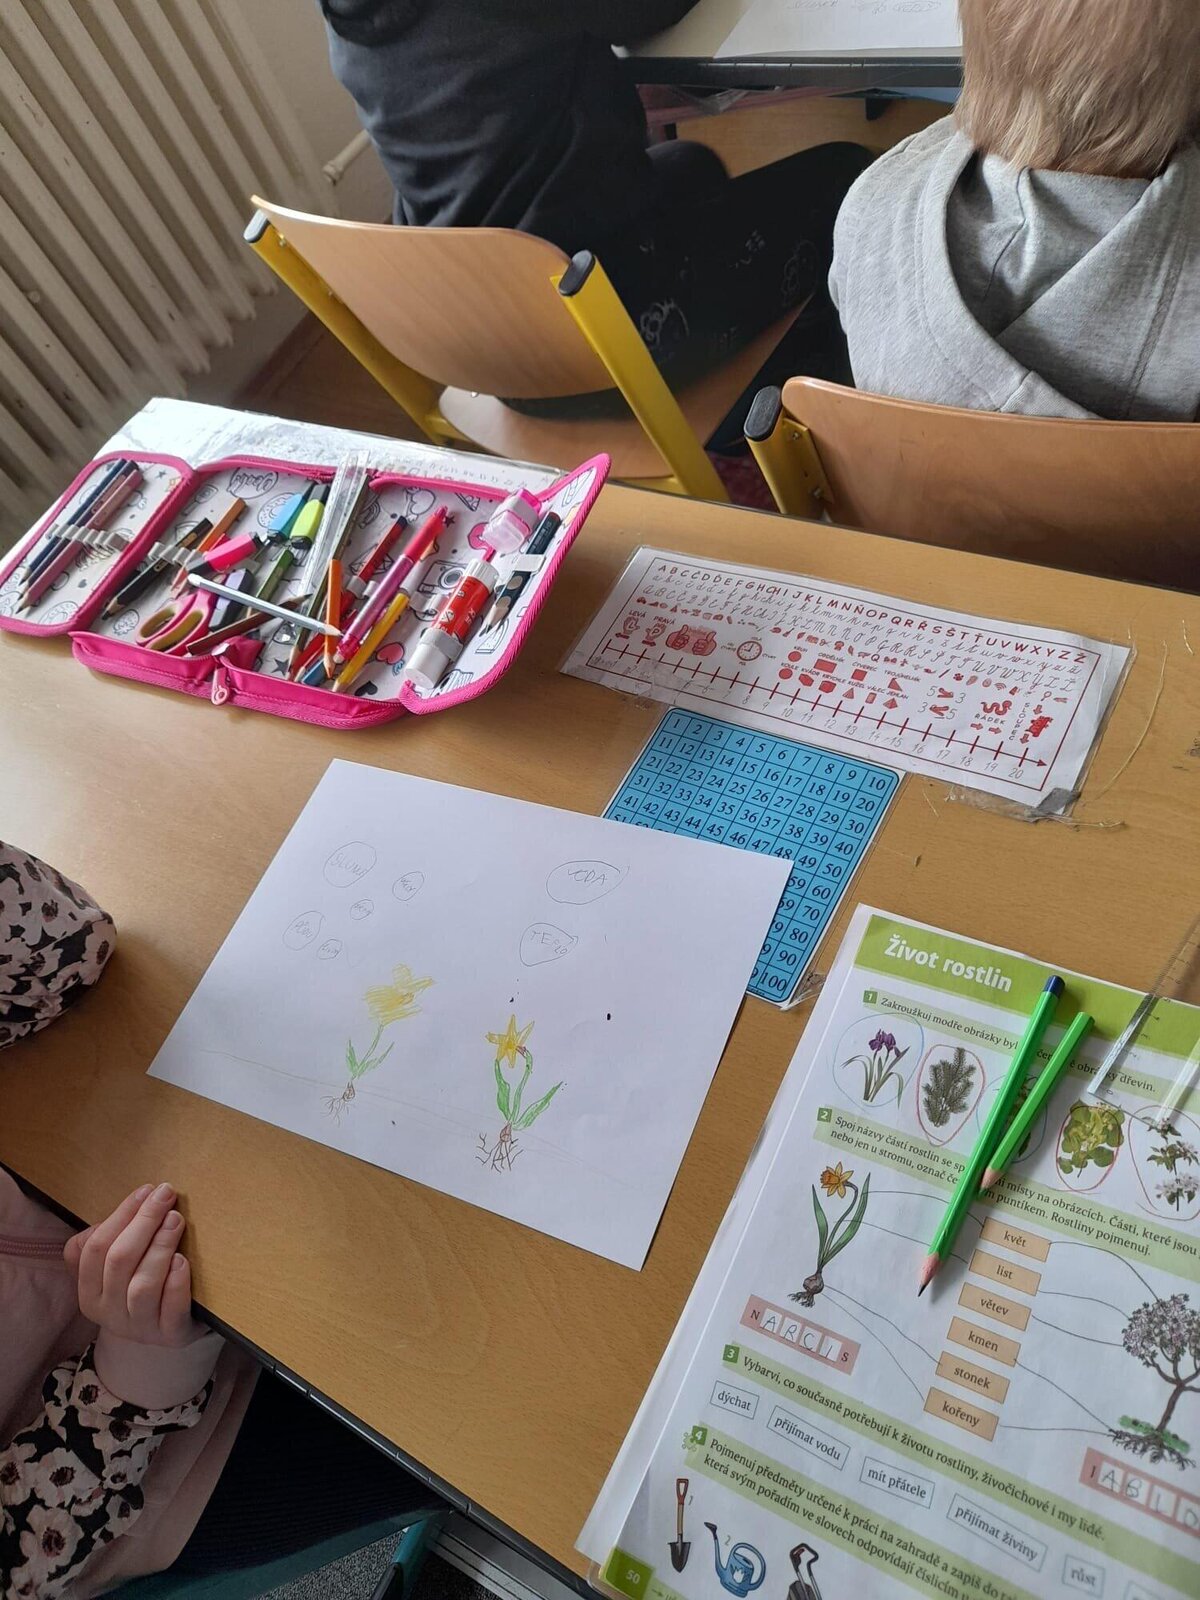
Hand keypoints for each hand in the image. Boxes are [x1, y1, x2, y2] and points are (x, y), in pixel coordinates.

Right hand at [64, 1183, 198, 1348]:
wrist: (169, 1328)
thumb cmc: (141, 1283)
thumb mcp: (115, 1267)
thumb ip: (106, 1242)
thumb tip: (113, 1216)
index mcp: (89, 1293)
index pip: (95, 1249)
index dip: (121, 1215)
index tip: (146, 1190)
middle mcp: (109, 1314)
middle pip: (119, 1261)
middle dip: (144, 1222)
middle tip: (165, 1196)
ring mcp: (140, 1328)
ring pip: (143, 1286)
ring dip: (160, 1247)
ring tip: (176, 1220)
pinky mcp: (171, 1336)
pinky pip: (171, 1309)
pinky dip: (176, 1283)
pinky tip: (183, 1261)